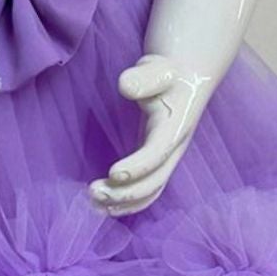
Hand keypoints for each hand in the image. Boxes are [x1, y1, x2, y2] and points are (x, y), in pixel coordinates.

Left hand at [89, 54, 212, 216]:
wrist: (183, 78)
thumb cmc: (166, 72)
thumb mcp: (156, 69)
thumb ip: (142, 77)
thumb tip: (126, 86)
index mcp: (175, 127)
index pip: (158, 152)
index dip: (138, 166)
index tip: (113, 174)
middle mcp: (173, 149)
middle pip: (155, 181)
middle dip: (126, 193)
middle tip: (93, 192)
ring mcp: (166, 159)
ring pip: (150, 191)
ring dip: (124, 203)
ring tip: (93, 204)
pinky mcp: (155, 162)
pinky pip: (146, 190)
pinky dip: (127, 202)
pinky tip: (103, 206)